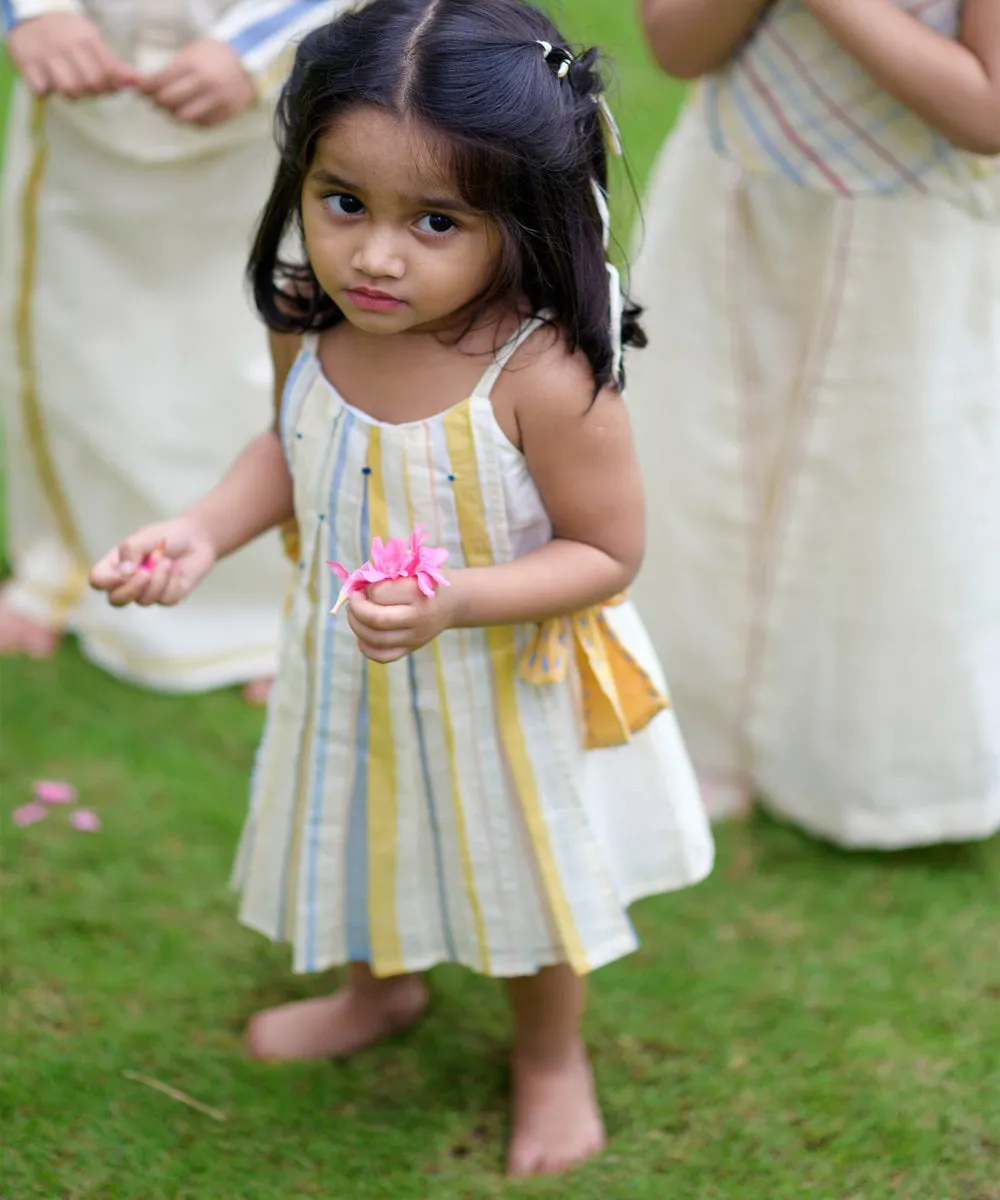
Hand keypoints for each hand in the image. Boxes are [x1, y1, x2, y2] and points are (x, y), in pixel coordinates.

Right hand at [7, 13, 138, 97]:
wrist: (31, 18)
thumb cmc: (69, 35)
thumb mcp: (92, 41)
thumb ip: (114, 63)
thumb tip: (138, 82)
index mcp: (87, 38)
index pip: (110, 71)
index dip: (113, 85)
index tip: (107, 85)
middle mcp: (68, 44)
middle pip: (92, 83)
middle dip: (94, 92)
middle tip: (87, 87)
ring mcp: (46, 53)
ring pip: (70, 89)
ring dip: (72, 94)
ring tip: (68, 84)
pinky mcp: (26, 62)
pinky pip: (42, 89)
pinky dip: (46, 90)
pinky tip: (47, 81)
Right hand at [89, 517, 216, 607]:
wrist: (196, 538)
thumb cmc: (165, 535)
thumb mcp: (143, 537)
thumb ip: (130, 552)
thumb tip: (123, 575)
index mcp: (116, 566)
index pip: (98, 581)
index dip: (105, 581)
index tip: (122, 571)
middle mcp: (129, 582)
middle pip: (116, 600)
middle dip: (131, 589)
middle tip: (145, 573)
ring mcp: (148, 592)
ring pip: (144, 600)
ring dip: (157, 579)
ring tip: (167, 561)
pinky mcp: (168, 597)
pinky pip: (165, 599)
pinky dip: (172, 582)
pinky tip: (176, 570)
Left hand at [140, 38, 254, 126]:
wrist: (248, 65)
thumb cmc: (214, 57)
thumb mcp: (192, 54)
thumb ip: (171, 69)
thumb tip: (146, 85)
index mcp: (194, 65)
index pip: (160, 80)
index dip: (146, 87)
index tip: (140, 90)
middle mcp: (205, 84)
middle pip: (169, 101)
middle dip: (157, 102)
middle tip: (154, 100)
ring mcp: (217, 101)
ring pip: (184, 117)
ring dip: (173, 114)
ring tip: (171, 108)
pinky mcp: (225, 114)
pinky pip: (200, 124)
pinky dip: (191, 120)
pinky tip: (189, 111)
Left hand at [346, 577, 456, 663]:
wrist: (454, 601)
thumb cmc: (426, 578)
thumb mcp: (411, 567)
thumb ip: (385, 573)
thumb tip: (356, 584)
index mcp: (417, 592)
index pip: (379, 593)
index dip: (366, 588)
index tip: (367, 583)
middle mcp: (418, 618)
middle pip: (375, 619)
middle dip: (356, 608)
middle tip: (354, 598)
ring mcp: (415, 637)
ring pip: (374, 639)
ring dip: (356, 624)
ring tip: (355, 613)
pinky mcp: (411, 649)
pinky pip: (382, 656)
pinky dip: (365, 646)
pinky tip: (363, 633)